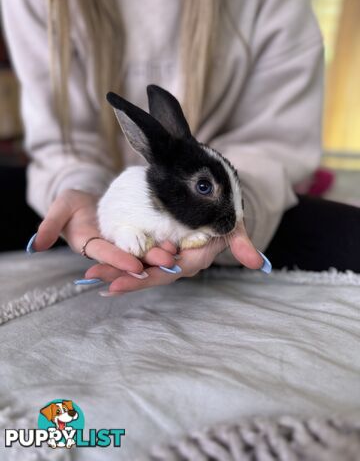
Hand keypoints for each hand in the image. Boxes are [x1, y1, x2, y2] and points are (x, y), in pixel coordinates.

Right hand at [29, 189, 176, 274]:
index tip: (134, 265)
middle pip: (129, 258)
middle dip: (147, 261)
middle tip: (167, 261)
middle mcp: (110, 248)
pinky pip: (149, 243)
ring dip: (159, 255)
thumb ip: (50, 224)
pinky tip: (178, 243)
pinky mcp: (136, 237)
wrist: (87, 203)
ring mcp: (124, 244)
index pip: (105, 254)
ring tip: (176, 254)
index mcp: (91, 245)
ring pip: (143, 253)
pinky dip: (162, 244)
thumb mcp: (60, 208)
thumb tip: (37, 244)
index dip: (118, 260)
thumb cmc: (72, 205)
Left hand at [84, 223, 264, 295]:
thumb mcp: (232, 225)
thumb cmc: (224, 215)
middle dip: (123, 275)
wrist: (215, 202)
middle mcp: (178, 261)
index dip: (148, 276)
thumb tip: (257, 263)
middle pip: (149, 272)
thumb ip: (240, 242)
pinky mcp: (157, 245)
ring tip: (91, 272)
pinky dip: (121, 257)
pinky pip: (138, 253)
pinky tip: (100, 262)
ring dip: (116, 269)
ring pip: (140, 265)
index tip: (123, 280)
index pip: (170, 272)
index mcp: (194, 259)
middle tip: (96, 276)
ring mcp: (166, 254)